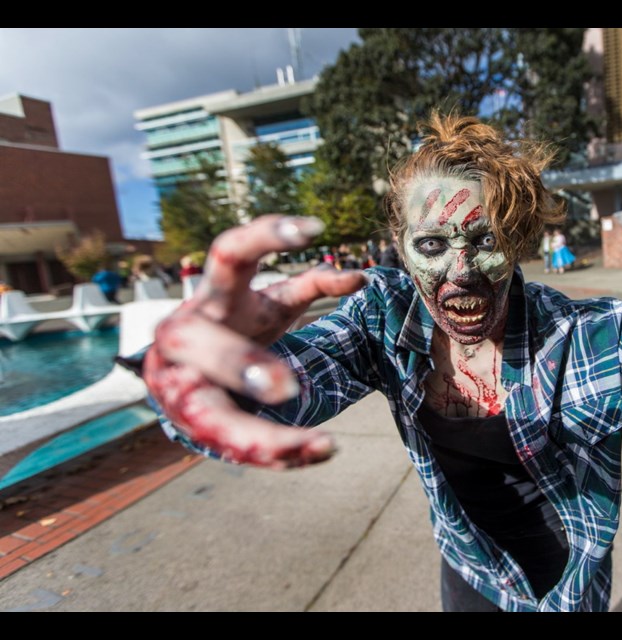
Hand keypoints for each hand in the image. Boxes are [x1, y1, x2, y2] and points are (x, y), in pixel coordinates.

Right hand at [143, 215, 367, 468]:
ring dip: (260, 436)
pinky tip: (321, 452)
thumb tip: (361, 278)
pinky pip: (233, 447)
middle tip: (287, 387)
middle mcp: (183, 336)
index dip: (267, 236)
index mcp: (212, 296)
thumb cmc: (237, 328)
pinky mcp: (190, 425)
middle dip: (238, 364)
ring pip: (209, 415)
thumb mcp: (271, 304)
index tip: (316, 228)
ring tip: (322, 444)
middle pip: (199, 344)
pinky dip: (280, 453)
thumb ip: (311, 286)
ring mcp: (179, 385)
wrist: (187, 372)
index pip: (228, 253)